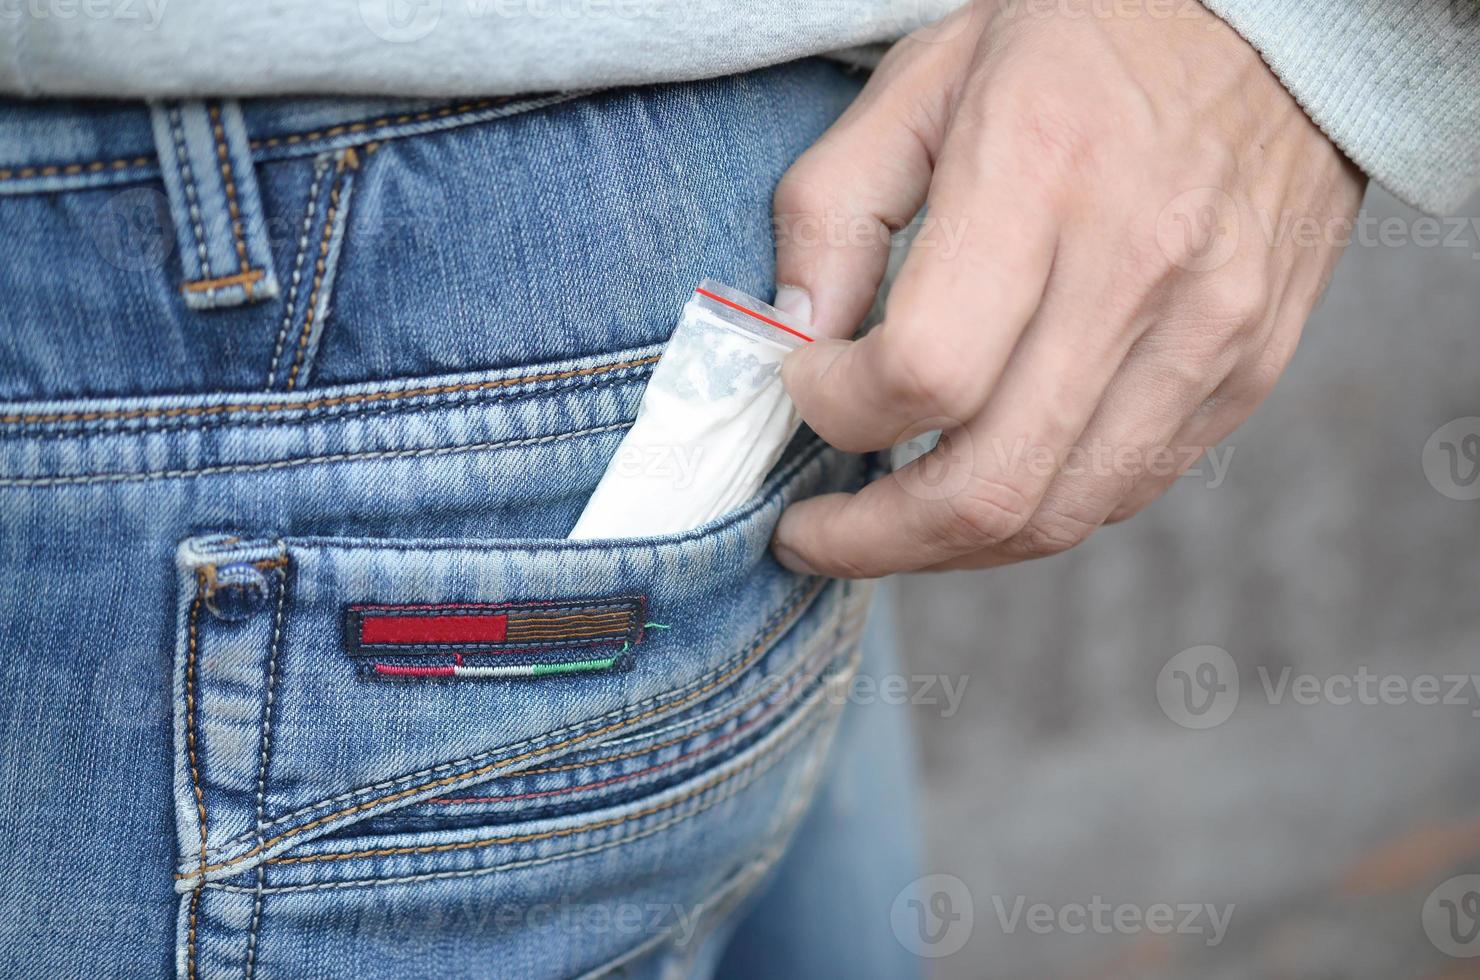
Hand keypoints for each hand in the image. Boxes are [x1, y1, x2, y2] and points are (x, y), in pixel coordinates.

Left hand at [769, 0, 1364, 576]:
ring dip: (948, 547)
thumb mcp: (924, 79)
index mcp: (1040, 175)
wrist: (1279, 19)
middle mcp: (1136, 269)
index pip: (924, 371)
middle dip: (873, 540)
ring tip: (886, 526)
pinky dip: (1036, 510)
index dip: (835, 409)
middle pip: (989, 484)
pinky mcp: (1246, 370)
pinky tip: (982, 480)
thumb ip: (834, 208)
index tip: (802, 387)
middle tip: (813, 536)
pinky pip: (1124, 489)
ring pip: (1059, 514)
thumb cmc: (1084, 35)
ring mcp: (1207, 333)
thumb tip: (794, 336)